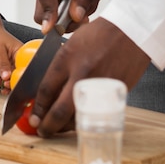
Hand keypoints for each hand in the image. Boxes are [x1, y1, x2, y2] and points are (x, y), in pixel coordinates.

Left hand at [0, 25, 23, 93]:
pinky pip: (8, 75)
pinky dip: (3, 80)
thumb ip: (3, 65)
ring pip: (14, 77)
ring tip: (0, 84)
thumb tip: (7, 77)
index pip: (25, 68)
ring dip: (7, 83)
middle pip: (20, 74)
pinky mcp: (8, 65)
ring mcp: (13, 62)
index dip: (20, 78)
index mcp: (21, 52)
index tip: (12, 83)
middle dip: (13, 82)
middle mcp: (19, 58)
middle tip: (5, 85)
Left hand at [27, 17, 150, 135]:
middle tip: (42, 131)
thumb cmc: (99, 35)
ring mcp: (99, 87)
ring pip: (78, 117)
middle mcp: (81, 74)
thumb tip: (48, 90)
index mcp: (67, 58)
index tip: (33, 116)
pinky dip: (84, 120)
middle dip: (48, 125)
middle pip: (60, 110)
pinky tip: (78, 121)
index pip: (46, 90)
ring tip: (58, 128)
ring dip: (65, 127)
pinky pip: (95, 113)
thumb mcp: (72, 44)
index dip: (38, 107)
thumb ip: (60, 66)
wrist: (130, 32)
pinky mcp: (114, 95)